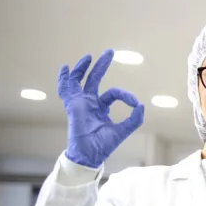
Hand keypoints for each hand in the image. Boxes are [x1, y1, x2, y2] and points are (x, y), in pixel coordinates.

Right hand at [58, 49, 144, 167]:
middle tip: (110, 51)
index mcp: (101, 107)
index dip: (125, 95)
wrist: (90, 154)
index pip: (113, 93)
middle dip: (101, 65)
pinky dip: (64, 79)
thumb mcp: (124, 130)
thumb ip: (134, 119)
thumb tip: (141, 105)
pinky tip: (65, 68)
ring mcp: (80, 103)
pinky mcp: (72, 105)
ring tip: (89, 56)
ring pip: (78, 80)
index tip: (135, 103)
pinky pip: (65, 90)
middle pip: (94, 79)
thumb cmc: (104, 145)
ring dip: (82, 67)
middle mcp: (89, 102)